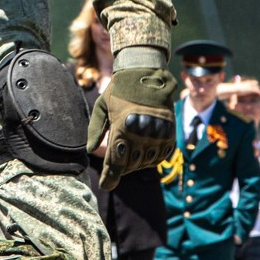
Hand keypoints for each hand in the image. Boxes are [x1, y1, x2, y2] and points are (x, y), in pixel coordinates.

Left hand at [85, 66, 177, 189]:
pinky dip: (152, 159)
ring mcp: (158, 133)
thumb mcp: (101, 107)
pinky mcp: (170, 132)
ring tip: (131, 154)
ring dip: (136, 164)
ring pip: (146, 163)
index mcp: (122, 127)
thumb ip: (95, 130)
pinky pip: (161, 156)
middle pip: (130, 165)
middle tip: (118, 162)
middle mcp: (141, 133)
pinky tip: (145, 152)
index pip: (115, 162)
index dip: (110, 177)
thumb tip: (90, 151)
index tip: (106, 185)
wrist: (146, 73)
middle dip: (121, 168)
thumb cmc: (119, 90)